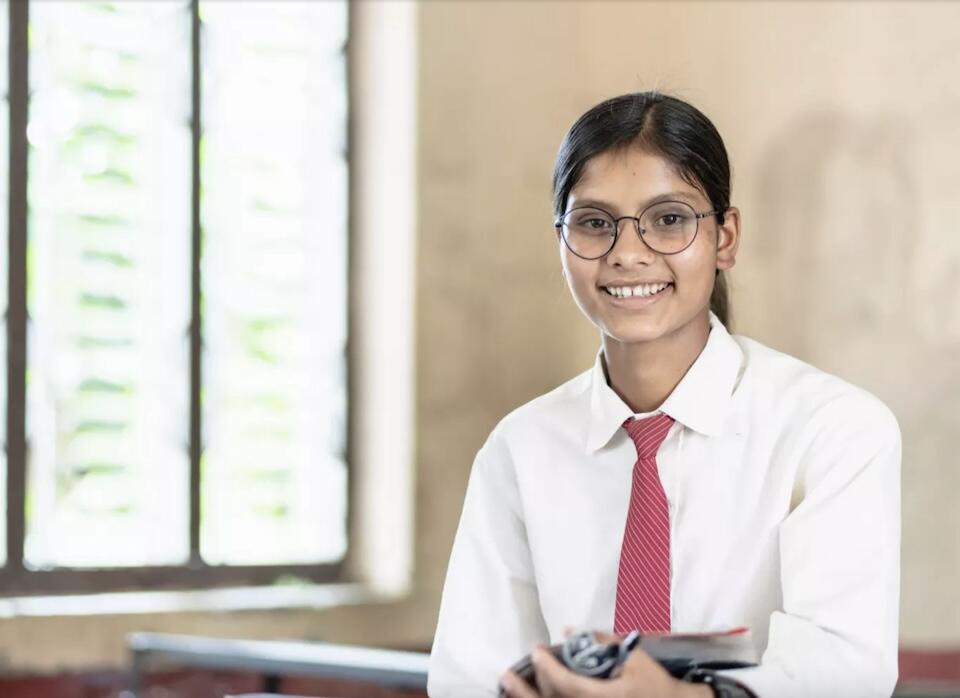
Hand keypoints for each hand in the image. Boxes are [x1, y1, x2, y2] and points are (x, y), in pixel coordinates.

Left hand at [499, 638, 711, 697]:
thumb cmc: (654, 682)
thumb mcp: (634, 658)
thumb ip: (603, 642)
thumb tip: (570, 631)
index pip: (568, 685)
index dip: (548, 668)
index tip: (536, 650)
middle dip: (527, 690)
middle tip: (507, 675)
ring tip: (509, 688)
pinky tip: (529, 697)